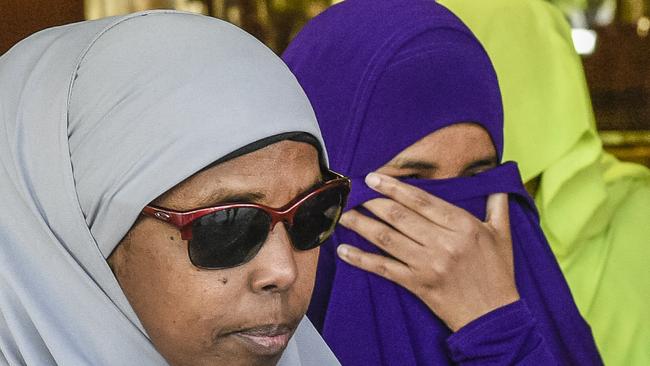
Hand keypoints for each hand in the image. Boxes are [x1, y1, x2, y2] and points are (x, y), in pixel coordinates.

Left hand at [337, 172, 518, 330]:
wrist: (494, 317)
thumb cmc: (498, 273)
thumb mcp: (503, 234)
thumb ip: (497, 204)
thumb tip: (498, 178)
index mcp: (462, 225)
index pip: (421, 200)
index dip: (394, 187)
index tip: (373, 178)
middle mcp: (443, 242)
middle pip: (399, 216)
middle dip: (371, 202)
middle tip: (352, 193)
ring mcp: (428, 264)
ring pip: (387, 239)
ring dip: (361, 225)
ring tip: (342, 214)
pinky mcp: (417, 284)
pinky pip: (384, 268)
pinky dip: (362, 259)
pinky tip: (344, 250)